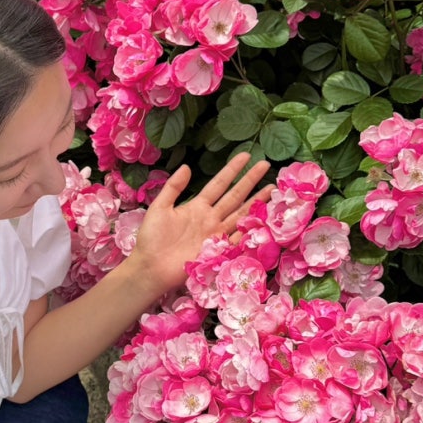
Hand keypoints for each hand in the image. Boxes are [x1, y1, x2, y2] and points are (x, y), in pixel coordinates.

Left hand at [130, 153, 272, 295]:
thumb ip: (173, 187)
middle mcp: (210, 218)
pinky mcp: (218, 250)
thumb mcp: (160, 207)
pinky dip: (250, 229)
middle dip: (250, 181)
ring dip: (257, 201)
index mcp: (197, 206)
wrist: (150, 267)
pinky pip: (238, 238)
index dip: (232, 170)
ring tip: (272, 189)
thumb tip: (187, 166)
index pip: (219, 184)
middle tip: (266, 165)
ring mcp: (215, 234)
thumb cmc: (151, 238)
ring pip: (241, 213)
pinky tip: (264, 219)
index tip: (246, 155)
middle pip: (235, 196)